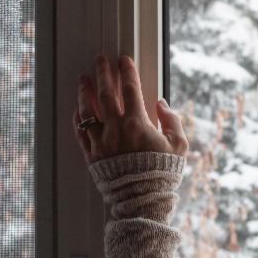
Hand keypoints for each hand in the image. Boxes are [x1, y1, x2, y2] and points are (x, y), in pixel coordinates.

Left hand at [72, 54, 187, 164]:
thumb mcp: (179, 146)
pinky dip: (79, 118)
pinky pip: (80, 131)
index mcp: (138, 124)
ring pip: (88, 110)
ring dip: (85, 92)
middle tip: (100, 59)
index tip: (123, 59)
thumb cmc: (163, 173)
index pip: (131, 90)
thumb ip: (172, 122)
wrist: (143, 198)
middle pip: (106, 94)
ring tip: (84, 80)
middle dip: (103, 73)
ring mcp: (100, 141)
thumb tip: (162, 104)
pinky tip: (79, 109)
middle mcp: (116, 129)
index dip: (127, 72)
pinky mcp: (91, 154)